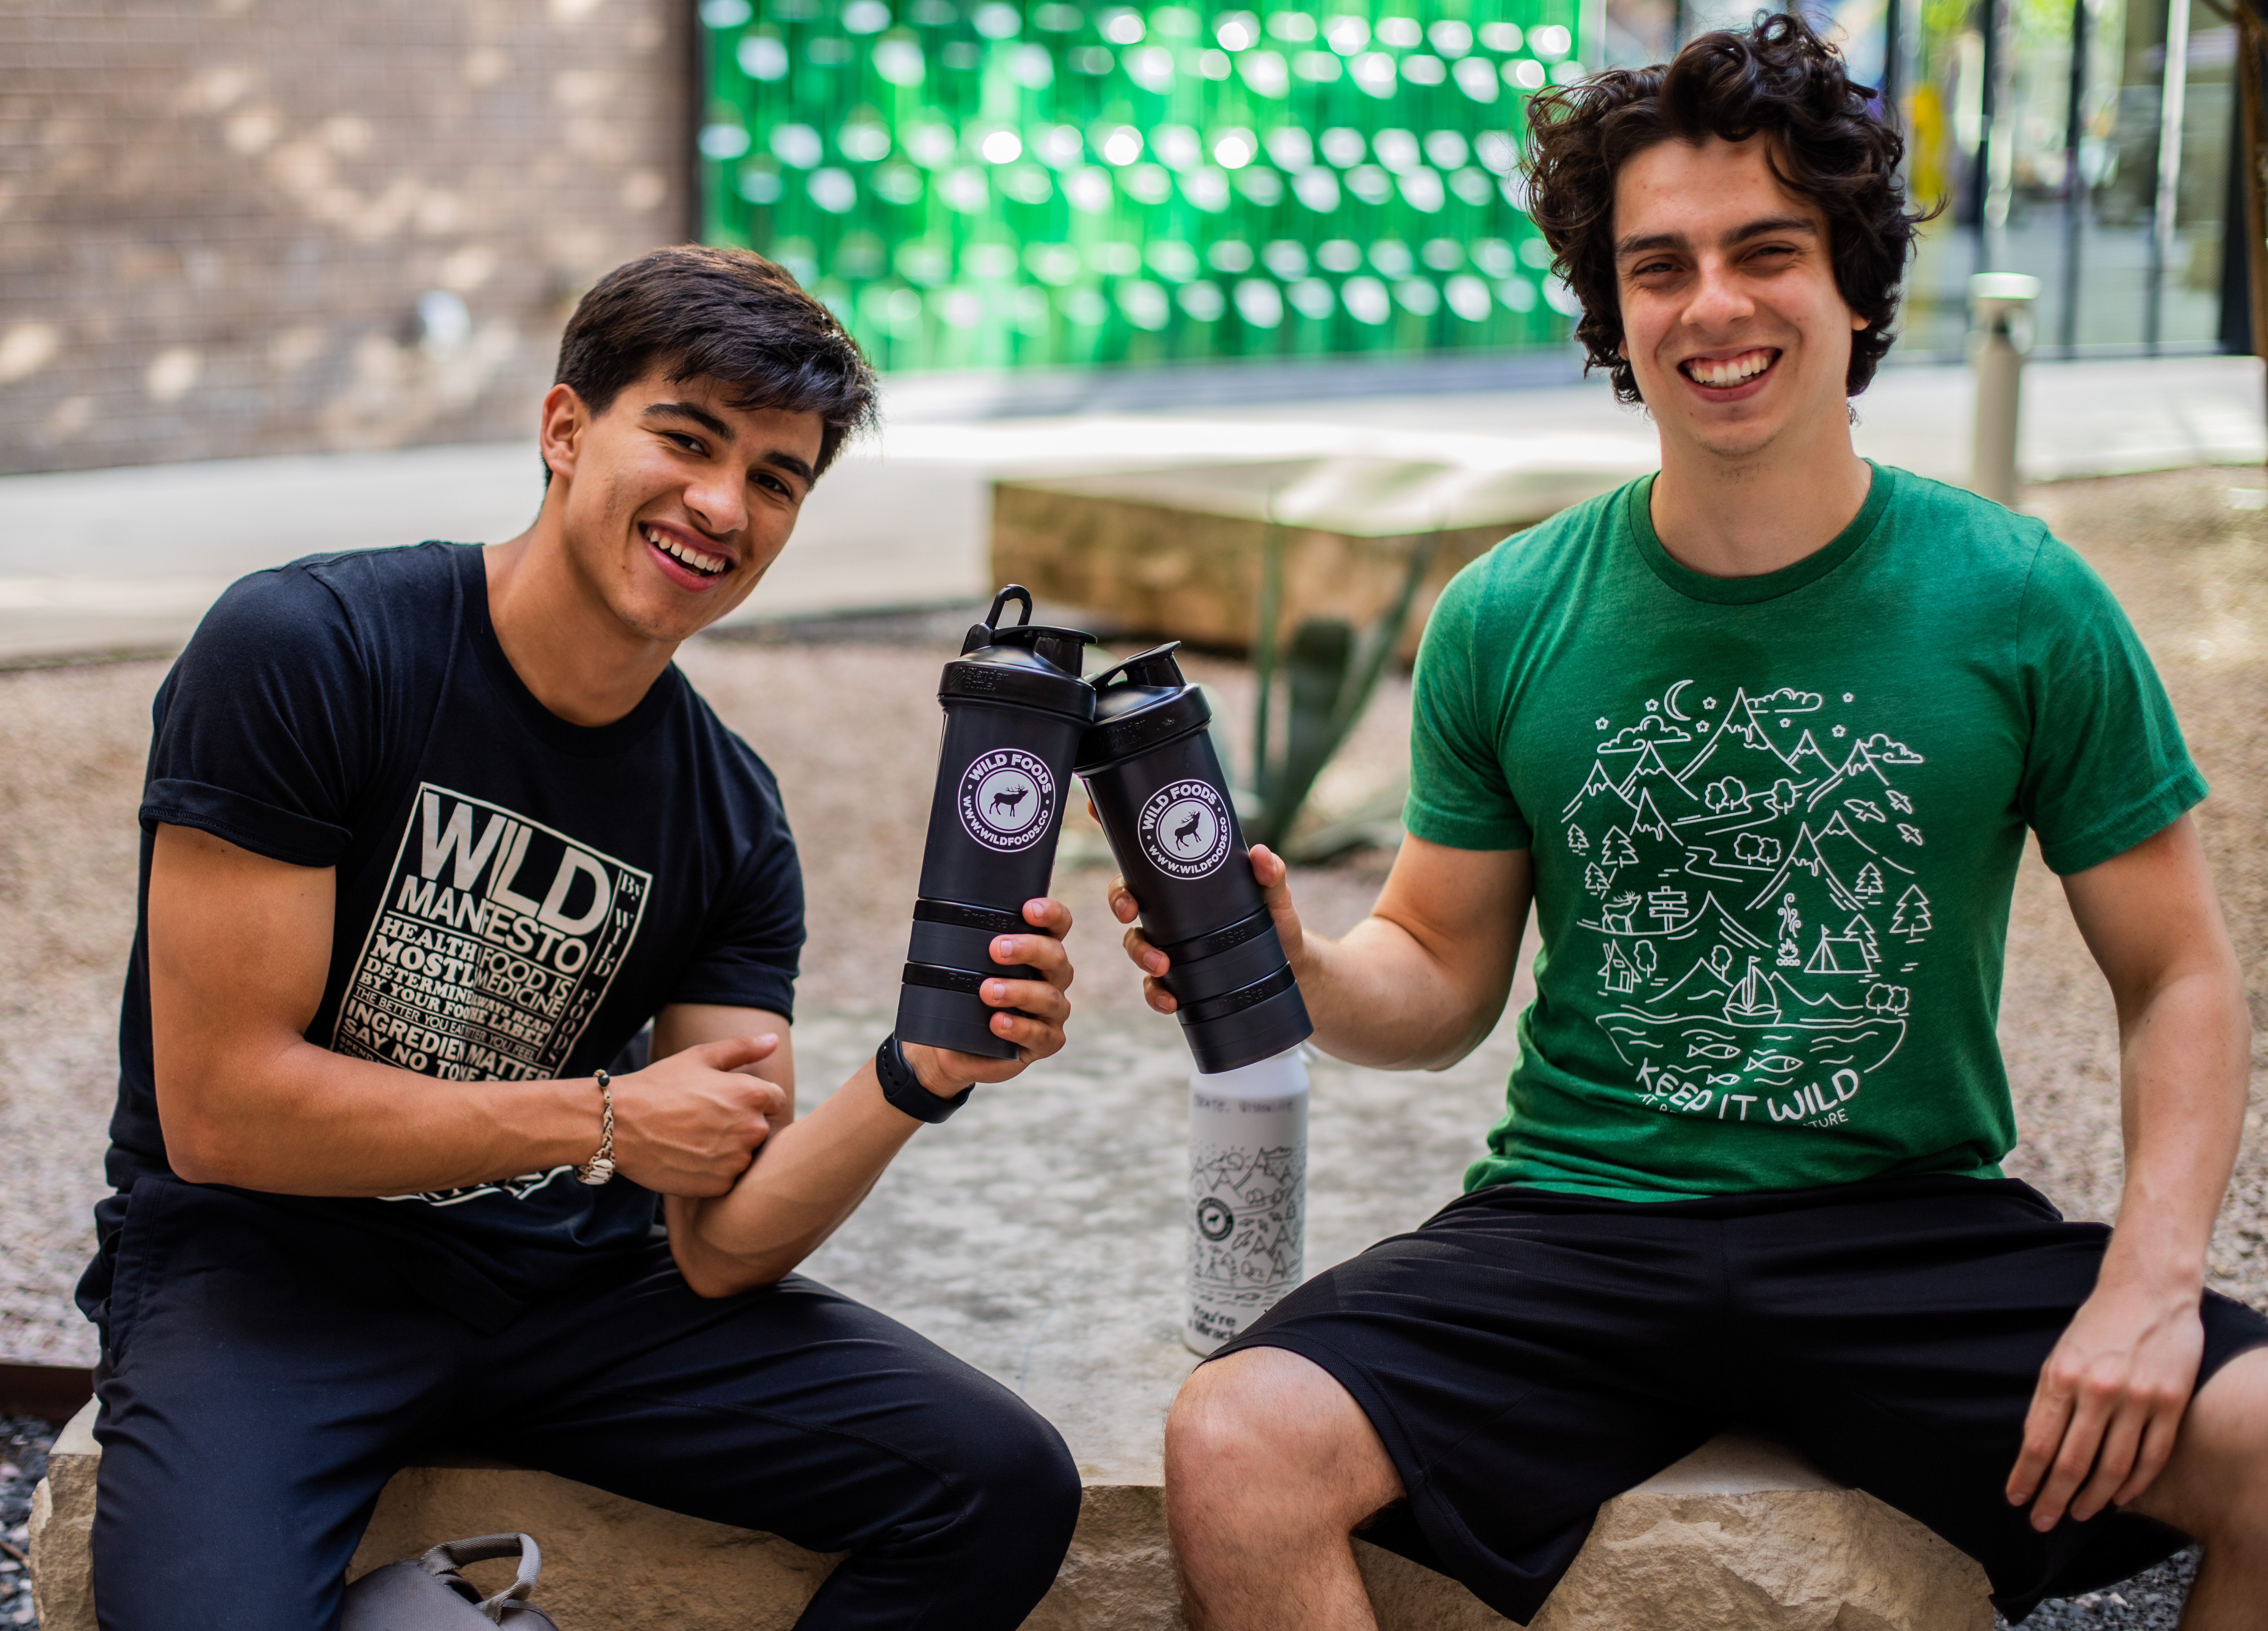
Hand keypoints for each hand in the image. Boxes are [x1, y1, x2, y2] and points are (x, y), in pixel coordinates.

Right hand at [607, 1035, 789, 1196]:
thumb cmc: (658, 1086)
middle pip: (762, 1129)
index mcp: (751, 1094)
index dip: (752, 1099)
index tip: (726, 1101)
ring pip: (745, 1156)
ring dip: (728, 1150)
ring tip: (694, 1139)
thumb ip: (742, 1048)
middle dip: (741, 1125)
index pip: (775, 1100)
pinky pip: (727, 1178)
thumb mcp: (699, 1057)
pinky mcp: (719, 1185)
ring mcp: (736, 1160)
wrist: (617, 1124)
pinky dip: (713, 1171)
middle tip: (704, 1120)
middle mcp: (751, 1129)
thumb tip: (774, 1041)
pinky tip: (688, 1157)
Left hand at [901, 896, 1074, 1096]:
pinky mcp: (1046, 1041)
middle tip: (995, 949)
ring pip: (1049, 997)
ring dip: (1019, 991)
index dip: (1051, 914)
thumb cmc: (962, 996)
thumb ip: (967, 945)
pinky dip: (1018, 1027)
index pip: (1057, 925)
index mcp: (1039, 951)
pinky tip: (997, 1023)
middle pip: (1056, 957)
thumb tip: (945, 919)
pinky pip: (1040, 1034)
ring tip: (988, 992)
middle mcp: (1053, 978)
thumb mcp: (963, 966)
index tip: (1028, 909)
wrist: (952, 1043)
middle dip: (1029, 949)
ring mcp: (1053, 1011)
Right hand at [1109, 844, 1306, 1014]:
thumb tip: (1261, 855)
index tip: (1097, 814)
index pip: (1145, 856)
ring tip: (1161, 966)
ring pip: (1135, 944)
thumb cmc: (1274, 921)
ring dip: (1140, 954)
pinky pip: (1153, 987)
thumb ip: (1271, 875)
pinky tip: (1171, 1002)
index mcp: (1183, 883)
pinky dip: (1156, 995)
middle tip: (1129, 912)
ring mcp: (1169, 944)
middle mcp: (1168, 911)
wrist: (1290, 966)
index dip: (1117, 834)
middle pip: (1127, 898)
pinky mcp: (1178, 978)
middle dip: (1119, 902)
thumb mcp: (1274, 897)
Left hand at [2005, 1276, 2204, 1528]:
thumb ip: (2050, 1400)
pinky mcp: (2171, 1403)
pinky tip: (2118, 1499)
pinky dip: (2134, 1484)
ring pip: (2112, 1467)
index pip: (2037, 1442)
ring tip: (2076, 1515)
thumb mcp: (2060, 1356)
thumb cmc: (2097, 1325)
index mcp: (2062, 1377)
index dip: (2025, 1477)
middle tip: (2041, 1522)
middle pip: (2071, 1462)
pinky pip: (2152, 1456)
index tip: (2015, 1499)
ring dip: (2092, 1498)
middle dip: (2053, 1498)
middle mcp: (2098, 1391)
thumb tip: (2034, 1448)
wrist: (2147, 1292)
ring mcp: (2138, 1399)